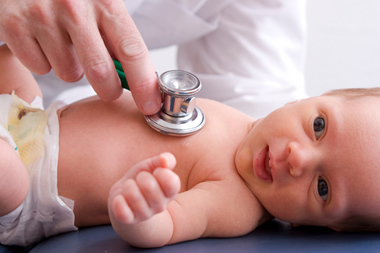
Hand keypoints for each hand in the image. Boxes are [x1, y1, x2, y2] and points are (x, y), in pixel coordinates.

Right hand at [0, 0, 160, 113]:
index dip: (144, 84)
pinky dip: (44, 61)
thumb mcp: (100, 6)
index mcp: (105, 1)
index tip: (150, 106)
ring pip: (69, 74)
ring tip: (65, 44)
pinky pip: (40, 68)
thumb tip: (138, 80)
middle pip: (101, 72)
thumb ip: (117, 39)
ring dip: (72, 68)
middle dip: (108, 88)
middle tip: (108, 86)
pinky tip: (42, 40)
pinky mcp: (15, 26)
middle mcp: (75, 7)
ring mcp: (42, 15)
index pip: (132, 51)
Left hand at [109, 153, 179, 223]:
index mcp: (171, 193)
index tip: (156, 171)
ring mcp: (145, 215)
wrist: (126, 193)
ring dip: (128, 186)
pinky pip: (122, 212)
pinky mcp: (128, 219)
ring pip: (134, 197)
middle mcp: (160, 206)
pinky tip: (120, 197)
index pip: (171, 182)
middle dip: (141, 176)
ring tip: (129, 187)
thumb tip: (165, 160)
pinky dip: (118, 201)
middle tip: (140, 179)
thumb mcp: (154, 165)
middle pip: (149, 186)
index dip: (161, 172)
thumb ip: (164, 160)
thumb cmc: (143, 177)